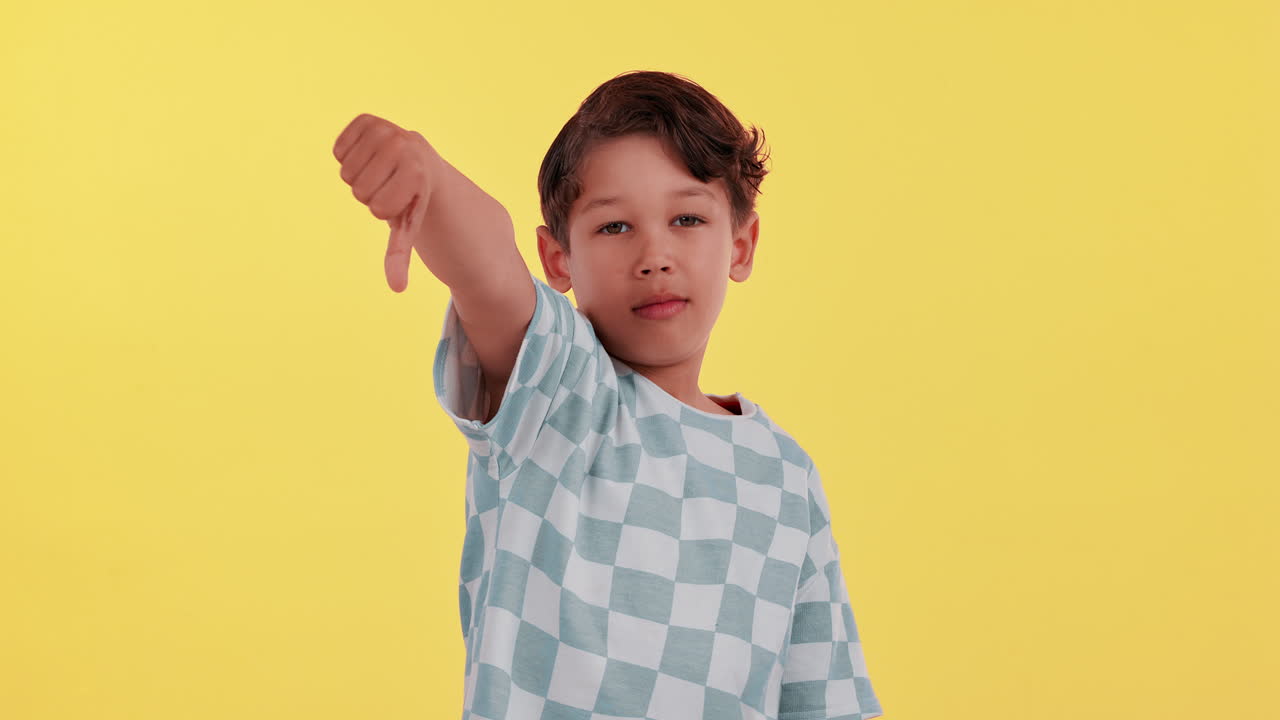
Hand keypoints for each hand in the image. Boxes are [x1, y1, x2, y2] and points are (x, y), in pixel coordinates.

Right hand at [332, 113, 439, 291]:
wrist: (418, 159)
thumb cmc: (411, 199)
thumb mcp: (407, 226)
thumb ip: (400, 255)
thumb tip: (397, 289)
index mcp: (415, 172)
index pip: (376, 207)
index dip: (383, 210)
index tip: (400, 199)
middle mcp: (402, 146)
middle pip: (358, 189)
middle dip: (369, 193)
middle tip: (388, 184)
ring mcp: (385, 129)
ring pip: (346, 170)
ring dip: (358, 175)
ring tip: (381, 170)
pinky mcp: (367, 120)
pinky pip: (338, 149)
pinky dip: (347, 156)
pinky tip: (369, 155)